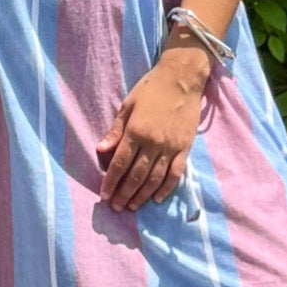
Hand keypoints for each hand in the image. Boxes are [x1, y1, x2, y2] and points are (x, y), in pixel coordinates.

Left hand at [96, 65, 204, 213]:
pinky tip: (157, 198)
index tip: (104, 196)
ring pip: (155, 178)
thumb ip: (115, 130)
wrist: (182, 78)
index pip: (120, 163)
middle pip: (136, 175)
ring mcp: (171, 147)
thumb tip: (100, 150)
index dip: (111, 182)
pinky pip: (175, 173)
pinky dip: (166, 188)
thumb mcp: (128, 105)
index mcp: (136, 131)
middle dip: (124, 194)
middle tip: (116, 207)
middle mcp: (153, 143)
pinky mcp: (185, 148)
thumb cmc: (151, 89)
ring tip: (133, 207)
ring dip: (142, 195)